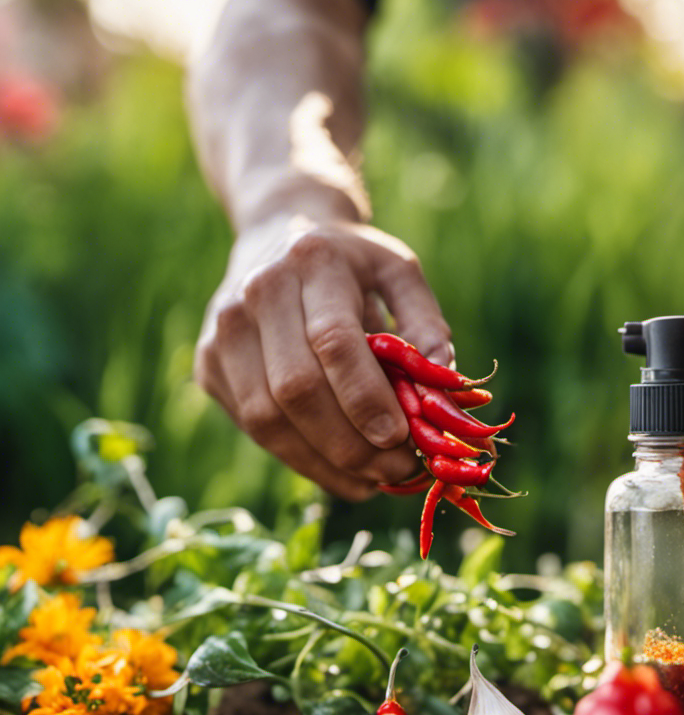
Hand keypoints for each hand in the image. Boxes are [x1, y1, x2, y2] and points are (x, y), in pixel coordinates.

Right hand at [195, 216, 452, 498]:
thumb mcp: (399, 272)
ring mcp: (223, 331)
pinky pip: (254, 429)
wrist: (277, 234)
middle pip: (296, 389)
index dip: (365, 397)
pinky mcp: (209, 365)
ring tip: (373, 480)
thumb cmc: (352, 264)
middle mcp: (256, 292)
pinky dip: (301, 460)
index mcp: (313, 262)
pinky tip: (341, 472)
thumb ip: (426, 324)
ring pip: (267, 419)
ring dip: (325, 462)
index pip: (333, 341)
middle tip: (396, 470)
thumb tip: (443, 386)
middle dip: (350, 443)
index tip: (400, 438)